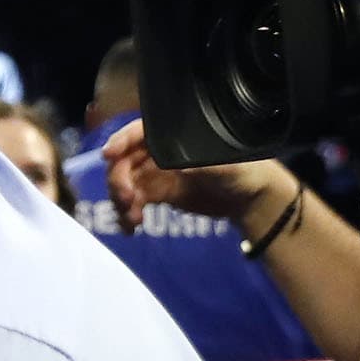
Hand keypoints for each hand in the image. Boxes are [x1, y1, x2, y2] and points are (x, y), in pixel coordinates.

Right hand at [99, 120, 293, 236]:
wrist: (252, 198)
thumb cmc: (243, 169)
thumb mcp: (221, 163)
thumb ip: (192, 161)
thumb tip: (166, 162)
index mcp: (173, 137)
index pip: (138, 133)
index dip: (120, 141)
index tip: (108, 155)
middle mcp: (159, 152)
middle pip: (124, 161)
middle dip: (118, 180)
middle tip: (126, 200)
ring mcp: (157, 174)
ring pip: (125, 183)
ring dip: (121, 201)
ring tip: (132, 219)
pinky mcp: (159, 195)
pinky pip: (133, 203)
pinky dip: (127, 215)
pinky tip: (131, 227)